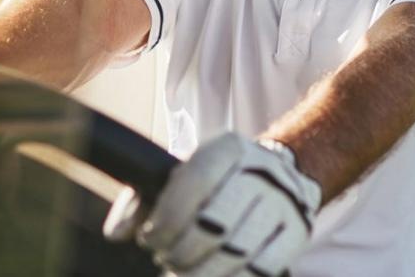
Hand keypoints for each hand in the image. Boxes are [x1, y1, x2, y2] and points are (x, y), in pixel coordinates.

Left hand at [104, 133, 318, 275]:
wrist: (280, 177)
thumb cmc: (218, 181)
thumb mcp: (181, 175)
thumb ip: (143, 199)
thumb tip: (117, 232)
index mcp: (227, 149)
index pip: (194, 182)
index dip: (166, 219)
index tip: (150, 240)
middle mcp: (260, 173)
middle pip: (215, 224)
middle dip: (182, 252)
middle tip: (167, 261)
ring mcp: (283, 204)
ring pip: (238, 252)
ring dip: (202, 273)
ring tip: (183, 275)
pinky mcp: (296, 234)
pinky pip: (262, 269)